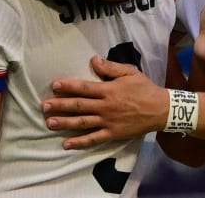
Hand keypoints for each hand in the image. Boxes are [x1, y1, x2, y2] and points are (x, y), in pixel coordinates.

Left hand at [41, 56, 169, 148]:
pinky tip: (66, 143)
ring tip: (49, 122)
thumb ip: (110, 67)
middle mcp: (105, 106)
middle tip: (43, 106)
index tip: (54, 86)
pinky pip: (93, 139)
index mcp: (108, 90)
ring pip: (82, 123)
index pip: (84, 87)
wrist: (160, 110)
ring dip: (64, 123)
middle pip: (79, 106)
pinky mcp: (112, 134)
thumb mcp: (129, 72)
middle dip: (60, 105)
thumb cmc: (144, 89)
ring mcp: (108, 122)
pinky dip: (79, 142)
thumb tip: (93, 60)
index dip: (68, 86)